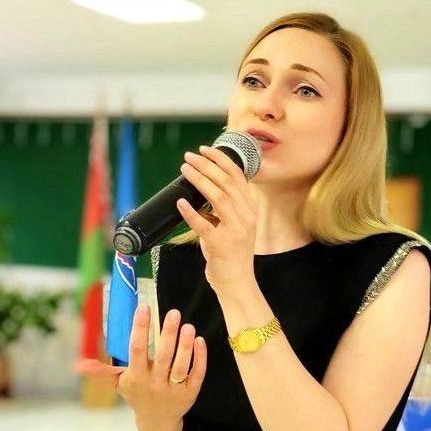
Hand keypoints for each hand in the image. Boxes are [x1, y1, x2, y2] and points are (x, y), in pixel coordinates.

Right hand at [73, 304, 206, 430]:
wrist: (157, 423)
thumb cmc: (138, 395)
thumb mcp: (119, 384)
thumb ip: (101, 372)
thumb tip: (78, 365)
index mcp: (136, 377)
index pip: (136, 350)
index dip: (140, 328)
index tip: (144, 308)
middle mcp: (155, 383)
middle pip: (162, 356)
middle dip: (168, 334)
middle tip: (174, 313)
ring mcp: (174, 389)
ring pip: (181, 366)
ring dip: (186, 346)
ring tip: (189, 326)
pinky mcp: (190, 392)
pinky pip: (197, 373)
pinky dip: (200, 358)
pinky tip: (200, 340)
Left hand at [176, 144, 257, 296]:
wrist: (237, 281)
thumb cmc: (232, 253)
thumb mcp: (235, 225)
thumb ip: (224, 208)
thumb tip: (202, 188)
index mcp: (250, 210)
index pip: (238, 177)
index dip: (222, 159)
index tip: (205, 149)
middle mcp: (246, 217)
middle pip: (227, 183)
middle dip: (207, 165)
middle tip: (189, 157)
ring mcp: (235, 231)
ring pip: (218, 197)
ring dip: (200, 180)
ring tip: (185, 170)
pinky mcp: (221, 245)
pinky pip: (204, 225)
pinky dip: (191, 213)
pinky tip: (180, 203)